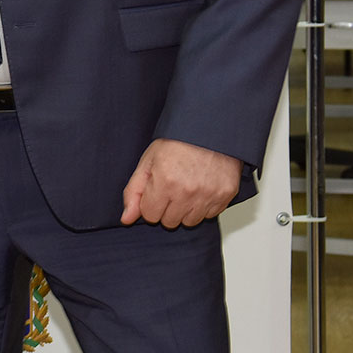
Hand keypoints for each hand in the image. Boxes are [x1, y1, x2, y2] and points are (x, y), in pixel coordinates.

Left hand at [120, 138, 240, 227]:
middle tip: (171, 187)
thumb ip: (134, 192)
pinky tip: (200, 187)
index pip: (150, 216)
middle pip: (170, 222)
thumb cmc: (177, 143)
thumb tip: (126, 219)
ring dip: (185, 209)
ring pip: (190, 222)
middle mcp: (188, 192)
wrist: (208, 130)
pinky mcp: (225, 196)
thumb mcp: (147, 162)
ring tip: (186, 187)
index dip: (150, 203)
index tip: (155, 190)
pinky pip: (209, 215)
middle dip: (166, 208)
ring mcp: (209, 195)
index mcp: (165, 182)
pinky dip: (203, 206)